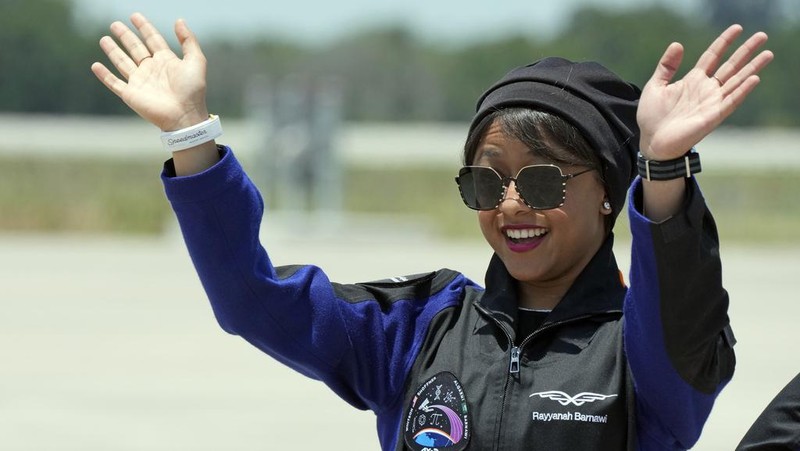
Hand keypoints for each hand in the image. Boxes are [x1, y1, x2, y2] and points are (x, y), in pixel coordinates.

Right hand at [91, 13, 208, 131]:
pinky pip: (114, 83)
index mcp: (166, 61)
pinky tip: (95, 66)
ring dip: (113, 51)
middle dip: (125, 36)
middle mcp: (151, 70)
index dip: (144, 27)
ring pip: (122, 62)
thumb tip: (179, 20)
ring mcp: (140, 82)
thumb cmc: (192, 90)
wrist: (184, 115)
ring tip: (104, 39)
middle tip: (115, 24)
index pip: (153, 39)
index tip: (135, 16)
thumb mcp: (196, 61)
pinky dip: (104, 75)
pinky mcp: (130, 94)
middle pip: (135, 48)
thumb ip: (188, 40)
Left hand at [637, 24, 773, 159]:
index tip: (737, 28)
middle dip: (746, 51)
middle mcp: (706, 89)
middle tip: (762, 36)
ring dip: (752, 68)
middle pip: (731, 66)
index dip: (724, 42)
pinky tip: (753, 79)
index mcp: (693, 80)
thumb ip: (666, 66)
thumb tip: (678, 44)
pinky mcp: (713, 116)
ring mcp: (712, 102)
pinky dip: (742, 91)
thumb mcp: (655, 86)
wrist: (652, 141)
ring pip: (736, 81)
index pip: (712, 56)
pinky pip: (731, 101)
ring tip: (767, 54)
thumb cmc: (652, 116)